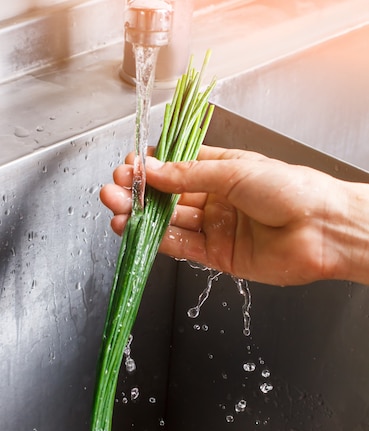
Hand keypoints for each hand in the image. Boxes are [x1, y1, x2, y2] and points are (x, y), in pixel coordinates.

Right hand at [100, 146, 368, 285]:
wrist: (323, 230)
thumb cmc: (292, 190)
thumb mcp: (234, 172)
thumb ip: (188, 176)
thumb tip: (151, 169)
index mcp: (224, 172)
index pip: (178, 168)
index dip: (152, 168)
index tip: (128, 167)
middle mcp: (218, 200)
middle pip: (170, 197)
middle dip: (140, 193)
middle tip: (114, 190)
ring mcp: (217, 229)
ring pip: (171, 223)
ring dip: (142, 217)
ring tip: (116, 210)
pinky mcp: (219, 256)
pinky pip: (182, 247)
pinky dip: (159, 240)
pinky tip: (137, 231)